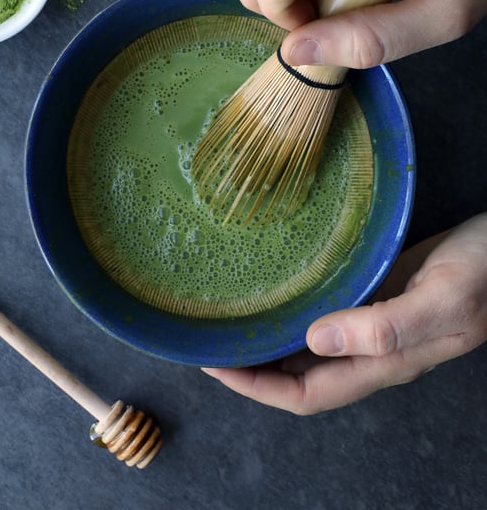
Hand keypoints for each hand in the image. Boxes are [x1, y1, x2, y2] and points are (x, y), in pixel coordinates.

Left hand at [202, 214, 486, 413]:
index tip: (216, 367)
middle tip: (209, 344)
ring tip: (229, 325)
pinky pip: (323, 317)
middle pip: (298, 377)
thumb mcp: (442, 300)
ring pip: (307, 349)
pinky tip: (275, 296)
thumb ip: (387, 328)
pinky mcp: (373, 297)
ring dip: (267, 344)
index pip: (307, 395)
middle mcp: (371, 350)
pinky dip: (293, 315)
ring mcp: (371, 324)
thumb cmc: (484, 273)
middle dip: (251, 370)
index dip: (258, 388)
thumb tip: (316, 341)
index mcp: (384, 361)